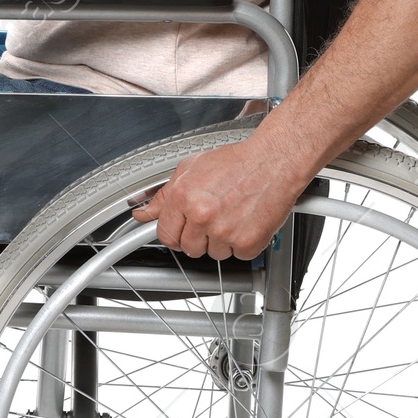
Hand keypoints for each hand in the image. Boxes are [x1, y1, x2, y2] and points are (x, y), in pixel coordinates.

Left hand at [131, 139, 300, 260]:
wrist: (274, 161)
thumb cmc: (236, 162)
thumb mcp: (191, 169)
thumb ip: (163, 195)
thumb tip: (143, 213)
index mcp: (183, 197)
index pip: (165, 234)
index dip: (175, 233)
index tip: (183, 230)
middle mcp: (202, 215)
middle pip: (188, 249)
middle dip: (199, 237)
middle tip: (214, 218)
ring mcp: (224, 231)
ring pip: (213, 254)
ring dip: (222, 241)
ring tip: (232, 215)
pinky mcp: (247, 243)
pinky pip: (238, 256)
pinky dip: (243, 244)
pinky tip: (246, 222)